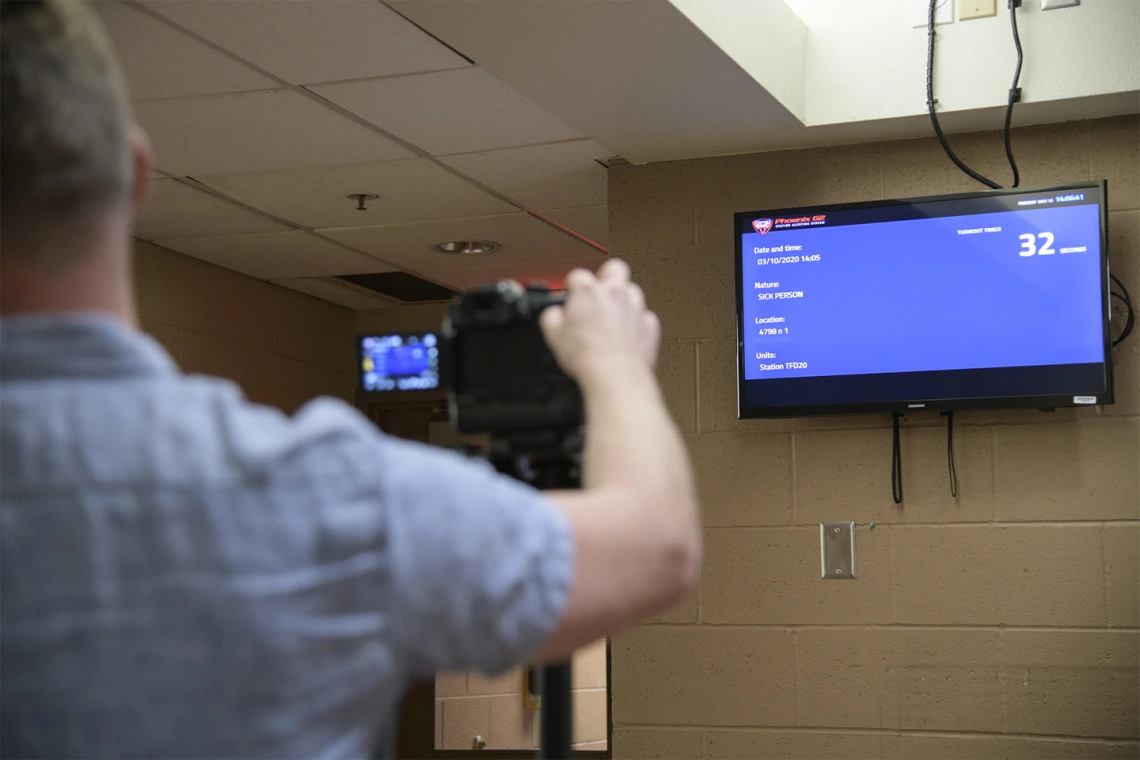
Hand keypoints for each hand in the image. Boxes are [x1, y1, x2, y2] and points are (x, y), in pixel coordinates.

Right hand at [539, 259, 659, 380]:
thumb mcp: (553, 335)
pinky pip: (644, 317)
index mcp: (588, 291)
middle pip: (614, 268)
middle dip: (606, 275)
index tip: (572, 294)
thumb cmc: (587, 355)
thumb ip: (552, 316)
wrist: (614, 374)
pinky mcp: (649, 325)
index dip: (573, 285)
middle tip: (599, 291)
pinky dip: (636, 324)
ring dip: (623, 300)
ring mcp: (636, 307)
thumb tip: (554, 314)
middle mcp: (615, 293)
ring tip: (612, 318)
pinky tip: (626, 336)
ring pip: (633, 291)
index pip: (578, 275)